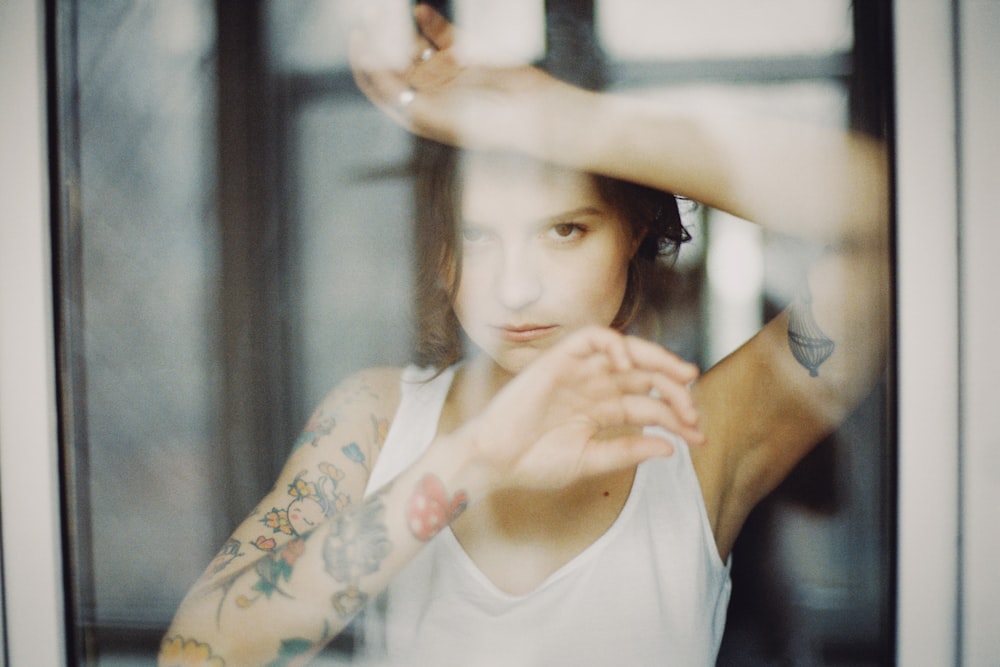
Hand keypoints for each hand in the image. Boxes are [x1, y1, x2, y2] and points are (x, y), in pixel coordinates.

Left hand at [349, 3, 582, 153]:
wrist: (533, 114)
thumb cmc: (486, 123)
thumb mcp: (437, 112)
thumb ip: (404, 93)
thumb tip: (373, 69)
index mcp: (418, 113)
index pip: (381, 87)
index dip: (364, 63)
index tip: (358, 38)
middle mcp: (428, 94)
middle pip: (394, 62)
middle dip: (379, 39)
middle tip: (370, 14)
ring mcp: (446, 74)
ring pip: (414, 45)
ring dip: (400, 28)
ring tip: (388, 8)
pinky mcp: (465, 56)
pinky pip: (440, 35)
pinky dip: (427, 22)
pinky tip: (419, 10)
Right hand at [466, 327, 703, 492]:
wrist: (493, 461)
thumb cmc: (533, 463)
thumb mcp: (590, 461)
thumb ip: (627, 451)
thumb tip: (668, 446)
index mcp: (603, 410)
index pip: (650, 405)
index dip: (678, 418)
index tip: (698, 437)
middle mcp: (595, 386)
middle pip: (646, 376)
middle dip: (676, 390)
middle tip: (695, 411)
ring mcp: (578, 371)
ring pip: (627, 351)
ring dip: (658, 361)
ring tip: (682, 379)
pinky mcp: (559, 359)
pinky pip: (593, 338)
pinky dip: (615, 345)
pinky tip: (629, 367)